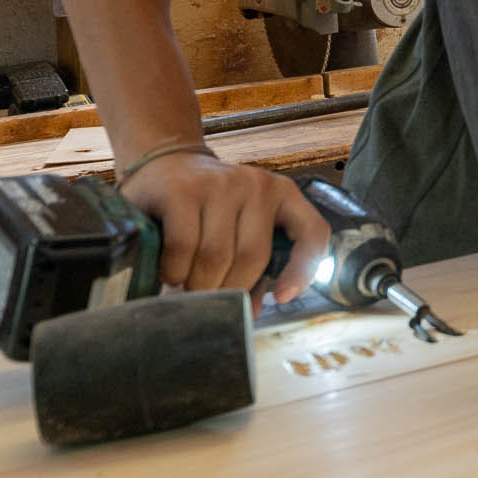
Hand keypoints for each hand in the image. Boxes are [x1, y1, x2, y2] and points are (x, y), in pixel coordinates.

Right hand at [119, 150, 330, 300]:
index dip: (303, 269)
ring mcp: (220, 183)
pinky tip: (171, 273)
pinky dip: (175, 271)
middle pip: (252, 256)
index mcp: (283, 194)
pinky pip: (183, 246)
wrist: (164, 167)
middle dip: (229, 290)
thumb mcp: (240, 230)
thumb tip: (254, 310)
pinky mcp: (181, 190)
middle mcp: (257, 185)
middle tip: (211, 300)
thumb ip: (254, 268)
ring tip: (188, 287)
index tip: (283, 298)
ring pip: (216, 255)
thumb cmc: (209, 208)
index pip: (312, 232)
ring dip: (199, 284)